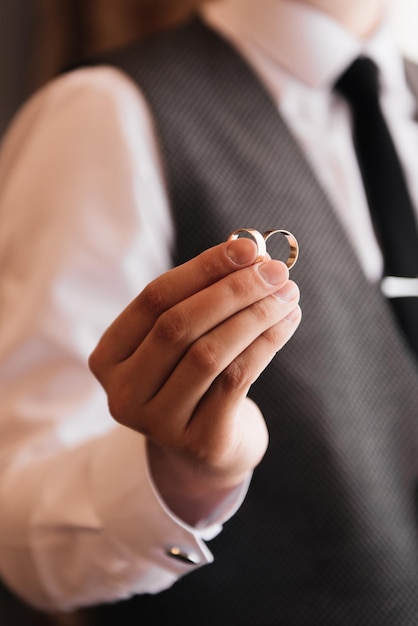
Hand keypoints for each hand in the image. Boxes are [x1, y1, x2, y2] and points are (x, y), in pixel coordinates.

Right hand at [89, 237, 300, 522]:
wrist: (204, 449)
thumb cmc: (192, 378)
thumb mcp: (184, 339)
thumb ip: (202, 295)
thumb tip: (247, 249)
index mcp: (109, 357)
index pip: (153, 299)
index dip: (203, 268)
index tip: (248, 248)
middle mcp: (124, 393)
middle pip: (178, 325)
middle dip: (233, 291)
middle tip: (275, 272)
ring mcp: (157, 423)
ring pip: (209, 353)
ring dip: (255, 316)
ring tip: (287, 294)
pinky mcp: (199, 442)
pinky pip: (236, 380)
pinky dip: (266, 343)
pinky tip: (287, 322)